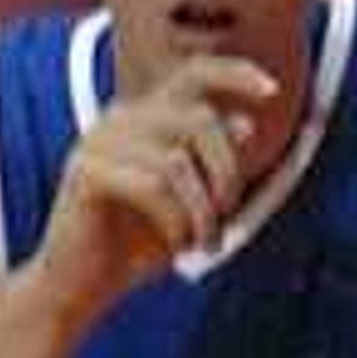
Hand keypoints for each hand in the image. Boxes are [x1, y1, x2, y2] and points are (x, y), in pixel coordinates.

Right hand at [39, 54, 282, 321]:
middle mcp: (119, 119)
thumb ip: (212, 165)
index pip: (193, 75)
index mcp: (144, 118)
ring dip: (203, 212)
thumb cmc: (136, 242)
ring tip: (203, 244)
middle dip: (227, 175)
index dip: (234, 74)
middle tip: (226, 219)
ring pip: (178, 161)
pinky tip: (178, 246)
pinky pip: (152, 186)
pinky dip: (177, 222)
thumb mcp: (189, 203)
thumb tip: (245, 123)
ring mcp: (98, 141)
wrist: (83, 282)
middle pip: (198, 120)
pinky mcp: (85, 171)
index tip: (273, 91)